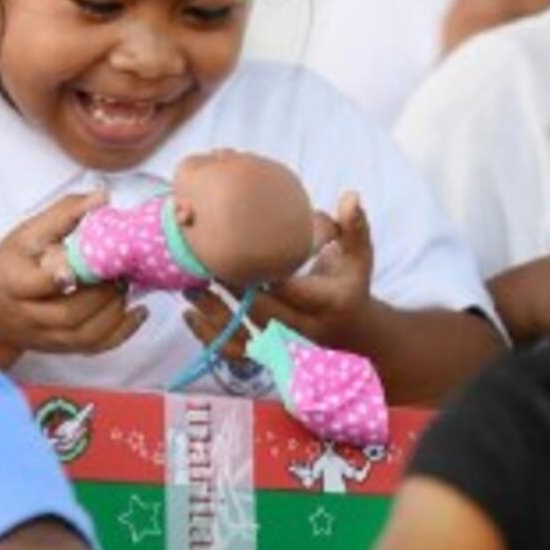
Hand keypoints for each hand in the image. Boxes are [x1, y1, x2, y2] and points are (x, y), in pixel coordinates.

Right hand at [0, 193, 147, 368]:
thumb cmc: (8, 267)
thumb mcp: (24, 236)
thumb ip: (62, 215)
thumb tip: (102, 197)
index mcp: (15, 283)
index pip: (40, 284)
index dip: (62, 276)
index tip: (81, 264)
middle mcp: (31, 316)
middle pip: (70, 313)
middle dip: (101, 292)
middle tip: (120, 268)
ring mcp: (48, 337)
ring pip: (85, 335)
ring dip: (114, 310)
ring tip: (126, 284)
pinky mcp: (62, 348)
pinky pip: (95, 348)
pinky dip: (122, 332)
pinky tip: (139, 312)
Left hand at [185, 192, 374, 354]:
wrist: (354, 333)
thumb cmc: (351, 285)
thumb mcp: (359, 256)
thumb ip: (354, 226)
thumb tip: (350, 195)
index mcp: (327, 303)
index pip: (289, 288)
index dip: (260, 273)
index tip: (236, 251)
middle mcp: (305, 329)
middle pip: (261, 312)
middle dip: (232, 290)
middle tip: (205, 262)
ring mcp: (285, 345)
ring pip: (243, 338)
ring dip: (214, 314)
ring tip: (191, 285)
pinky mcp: (269, 354)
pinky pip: (234, 353)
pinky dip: (210, 337)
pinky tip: (190, 315)